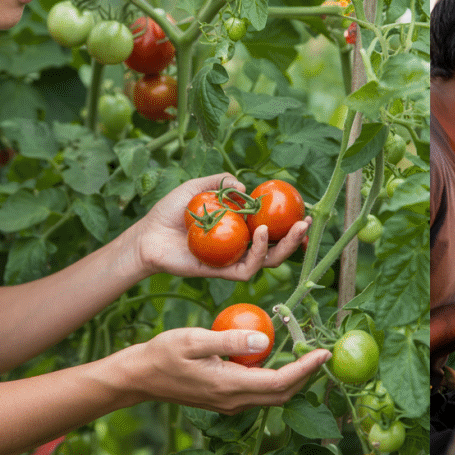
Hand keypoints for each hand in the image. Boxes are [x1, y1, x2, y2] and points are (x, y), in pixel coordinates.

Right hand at [120, 328, 330, 413]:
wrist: (139, 377)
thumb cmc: (163, 354)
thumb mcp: (194, 339)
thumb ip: (229, 340)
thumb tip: (265, 339)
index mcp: (229, 387)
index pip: (279, 382)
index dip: (305, 369)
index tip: (324, 352)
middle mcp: (233, 401)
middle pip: (282, 394)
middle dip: (307, 374)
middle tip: (323, 351)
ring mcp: (230, 403)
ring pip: (273, 395)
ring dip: (294, 377)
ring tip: (307, 352)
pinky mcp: (225, 399)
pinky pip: (259, 391)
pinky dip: (277, 377)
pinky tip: (279, 355)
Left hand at [131, 173, 312, 280]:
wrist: (148, 235)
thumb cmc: (171, 212)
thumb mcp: (197, 187)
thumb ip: (221, 182)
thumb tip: (246, 186)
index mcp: (240, 229)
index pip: (272, 227)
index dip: (289, 222)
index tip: (303, 209)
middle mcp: (240, 246)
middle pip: (277, 246)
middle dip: (297, 238)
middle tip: (307, 223)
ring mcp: (232, 260)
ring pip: (268, 260)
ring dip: (285, 246)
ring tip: (295, 229)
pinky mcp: (222, 272)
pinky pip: (247, 268)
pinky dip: (259, 252)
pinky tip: (262, 233)